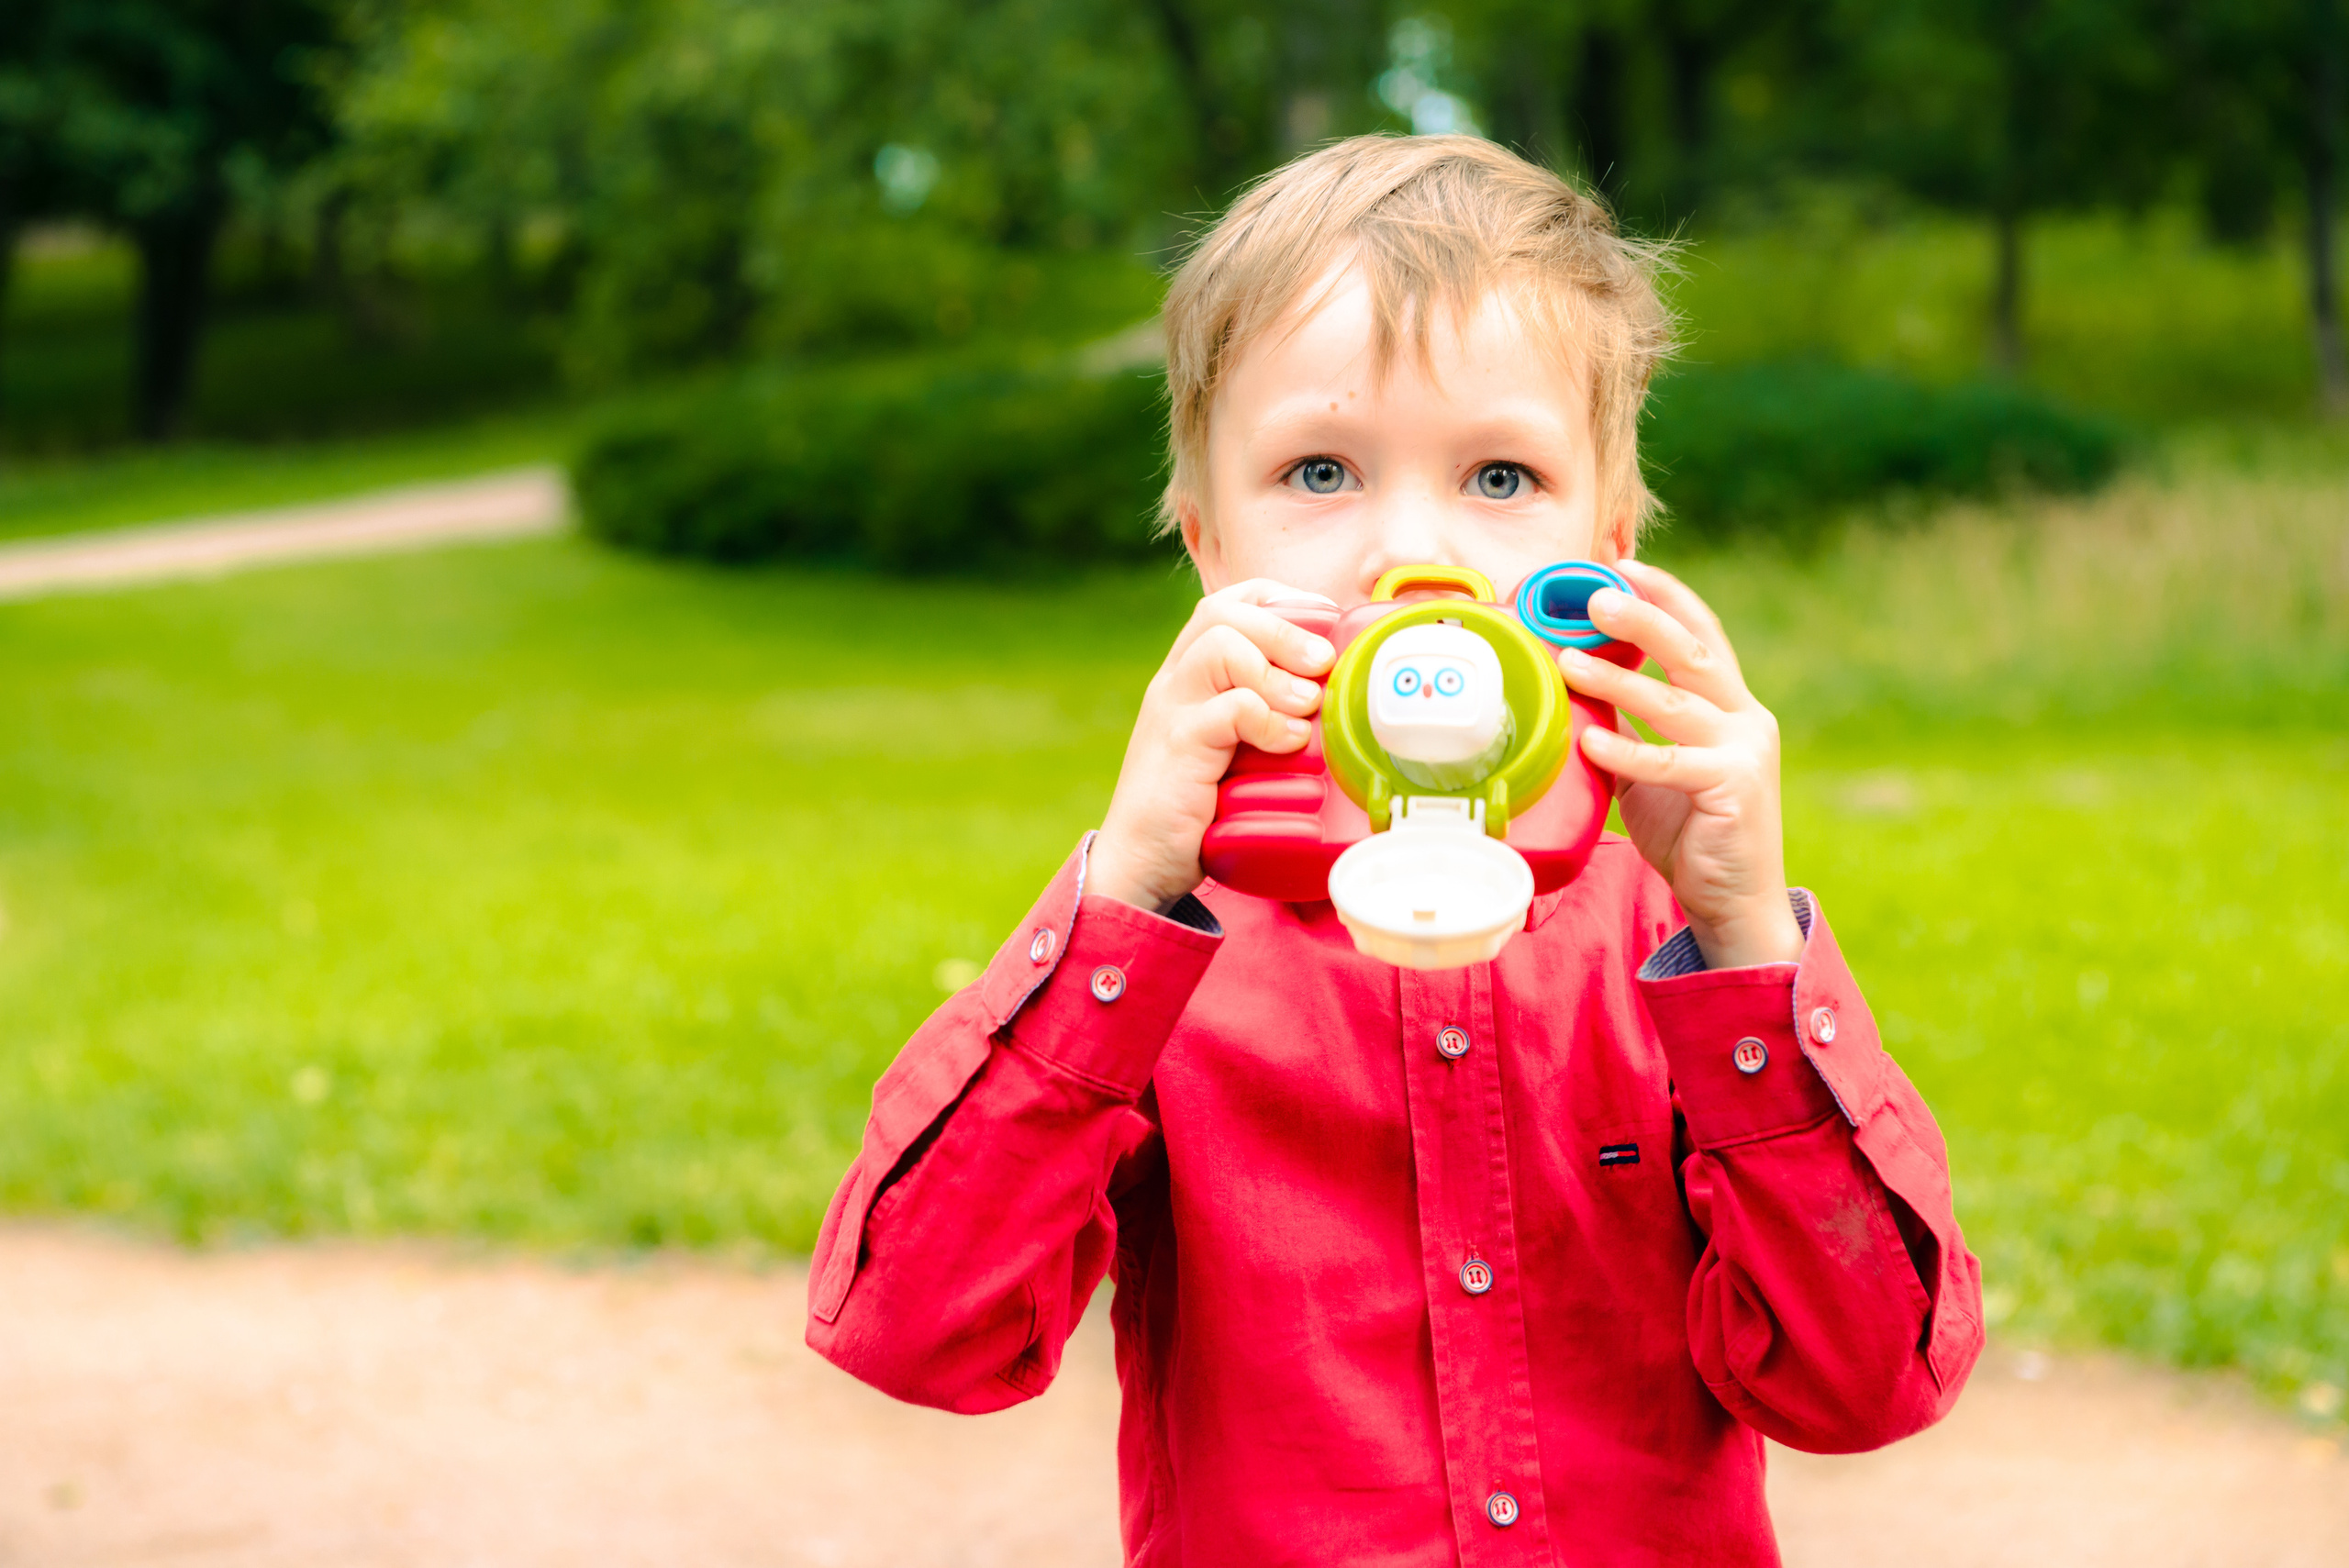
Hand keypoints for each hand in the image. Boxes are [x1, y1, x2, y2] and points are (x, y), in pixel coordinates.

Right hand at [1089, 581, 1336, 914]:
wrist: (1140, 864)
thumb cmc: (1197, 808)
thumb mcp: (1235, 747)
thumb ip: (1267, 712)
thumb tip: (1332, 692)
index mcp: (1188, 674)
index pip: (1226, 602)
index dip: (1278, 601)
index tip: (1320, 628)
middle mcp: (1175, 682)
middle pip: (1222, 612)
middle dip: (1284, 628)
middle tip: (1322, 664)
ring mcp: (1172, 710)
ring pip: (1221, 646)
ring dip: (1277, 671)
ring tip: (1306, 706)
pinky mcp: (1179, 746)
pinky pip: (1232, 708)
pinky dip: (1271, 721)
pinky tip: (1289, 743)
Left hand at [1557, 560, 1804, 969]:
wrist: (1734, 903)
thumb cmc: (1692, 833)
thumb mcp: (1654, 771)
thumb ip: (1631, 730)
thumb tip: (1577, 691)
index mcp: (1732, 707)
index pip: (1702, 634)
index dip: (1666, 596)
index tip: (1624, 566)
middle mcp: (1746, 719)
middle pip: (1694, 651)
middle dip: (1645, 617)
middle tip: (1596, 595)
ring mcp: (1744, 752)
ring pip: (1675, 701)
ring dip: (1618, 678)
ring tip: (1569, 661)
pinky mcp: (1732, 789)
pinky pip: (1668, 763)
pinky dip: (1625, 750)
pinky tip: (1588, 740)